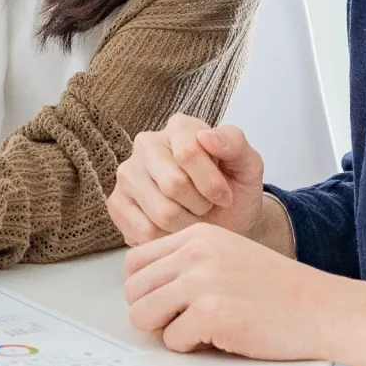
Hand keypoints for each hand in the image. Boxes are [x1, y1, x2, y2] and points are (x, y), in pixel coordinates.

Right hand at [109, 114, 267, 245]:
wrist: (225, 222)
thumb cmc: (234, 190)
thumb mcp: (248, 165)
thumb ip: (234, 143)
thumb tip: (206, 136)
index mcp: (179, 127)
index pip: (188, 152)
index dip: (212, 184)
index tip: (225, 196)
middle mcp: (146, 144)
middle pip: (172, 184)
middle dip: (200, 206)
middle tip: (207, 207)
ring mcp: (127, 174)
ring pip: (160, 211)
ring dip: (186, 225)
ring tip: (192, 217)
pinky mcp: (116, 203)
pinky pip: (143, 231)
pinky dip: (167, 238)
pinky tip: (175, 229)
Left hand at [125, 226, 365, 365]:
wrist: (325, 309)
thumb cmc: (283, 291)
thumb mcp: (230, 256)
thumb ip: (191, 263)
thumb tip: (148, 288)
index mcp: (198, 236)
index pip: (136, 261)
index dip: (145, 289)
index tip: (163, 303)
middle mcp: (195, 253)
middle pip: (134, 289)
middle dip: (151, 313)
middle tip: (178, 323)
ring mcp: (201, 282)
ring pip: (143, 314)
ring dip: (165, 331)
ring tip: (195, 331)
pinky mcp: (211, 313)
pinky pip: (172, 340)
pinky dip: (191, 347)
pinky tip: (218, 338)